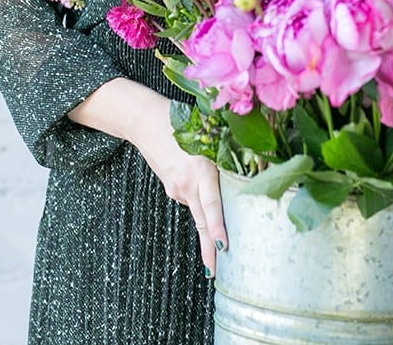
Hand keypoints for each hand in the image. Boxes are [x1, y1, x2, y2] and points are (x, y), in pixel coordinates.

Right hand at [129, 90, 227, 276]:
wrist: (144, 120)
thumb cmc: (180, 120)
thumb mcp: (207, 134)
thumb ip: (224, 154)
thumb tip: (247, 168)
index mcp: (200, 170)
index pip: (211, 205)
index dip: (218, 227)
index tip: (225, 246)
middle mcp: (187, 184)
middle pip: (201, 222)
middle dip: (209, 249)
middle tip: (216, 272)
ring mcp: (176, 188)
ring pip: (198, 209)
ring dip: (209, 221)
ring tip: (219, 231)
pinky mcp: (171, 186)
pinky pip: (190, 197)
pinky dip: (198, 198)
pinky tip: (197, 181)